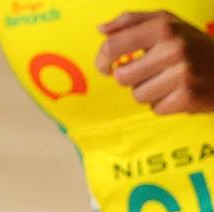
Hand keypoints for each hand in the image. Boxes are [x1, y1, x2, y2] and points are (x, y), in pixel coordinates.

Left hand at [95, 11, 213, 114]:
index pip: (114, 46)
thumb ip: (131, 22)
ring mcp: (182, 73)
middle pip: (123, 77)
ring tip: (168, 81)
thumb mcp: (167, 23)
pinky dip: (163, 103)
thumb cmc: (192, 45)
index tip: (106, 66)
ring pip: (138, 95)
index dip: (102, 60)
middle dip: (132, 78)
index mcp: (164, 27)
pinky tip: (178, 92)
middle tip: (151, 72)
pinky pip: (155, 108)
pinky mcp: (187, 97)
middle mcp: (174, 48)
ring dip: (148, 92)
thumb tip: (101, 30)